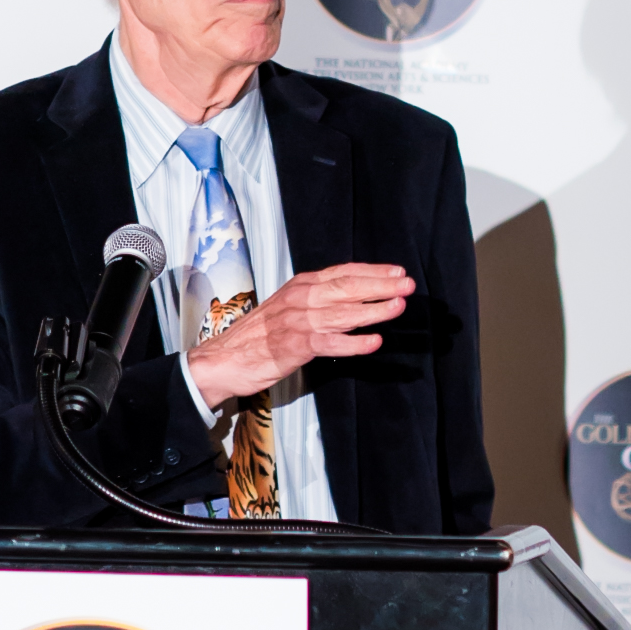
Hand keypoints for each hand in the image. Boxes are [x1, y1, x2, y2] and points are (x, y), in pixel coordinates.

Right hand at [186, 263, 413, 409]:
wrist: (224, 358)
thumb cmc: (257, 335)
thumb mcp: (288, 307)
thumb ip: (318, 302)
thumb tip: (356, 301)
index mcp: (300, 286)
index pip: (342, 272)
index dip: (372, 271)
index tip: (396, 272)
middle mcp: (300, 299)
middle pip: (347, 287)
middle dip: (380, 285)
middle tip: (406, 285)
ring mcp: (297, 322)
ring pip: (342, 312)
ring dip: (374, 310)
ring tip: (398, 307)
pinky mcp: (294, 346)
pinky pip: (329, 343)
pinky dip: (353, 342)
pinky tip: (373, 342)